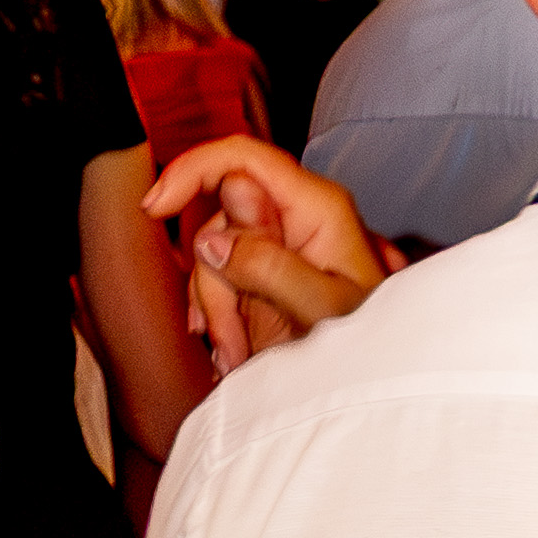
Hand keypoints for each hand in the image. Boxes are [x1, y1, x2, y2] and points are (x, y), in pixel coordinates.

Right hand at [142, 138, 390, 372]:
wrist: (382, 380)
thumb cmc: (372, 346)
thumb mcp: (321, 309)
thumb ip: (270, 264)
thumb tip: (214, 235)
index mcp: (317, 207)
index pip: (242, 157)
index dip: (191, 170)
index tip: (155, 208)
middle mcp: (297, 216)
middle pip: (219, 218)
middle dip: (214, 280)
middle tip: (229, 340)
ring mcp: (280, 245)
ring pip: (214, 255)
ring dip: (216, 309)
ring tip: (237, 357)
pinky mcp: (267, 273)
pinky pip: (221, 279)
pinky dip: (217, 315)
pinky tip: (231, 349)